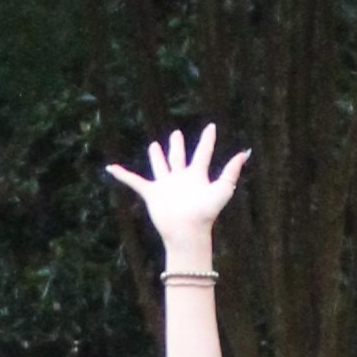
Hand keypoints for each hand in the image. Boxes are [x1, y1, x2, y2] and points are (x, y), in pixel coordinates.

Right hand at [104, 126, 249, 267]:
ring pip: (160, 166)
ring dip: (157, 157)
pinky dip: (123, 175)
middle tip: (175, 134)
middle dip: (177, 146)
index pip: (203, 153)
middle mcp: (181, 179)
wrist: (187, 230)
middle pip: (179, 158)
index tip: (211, 126)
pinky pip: (134, 181)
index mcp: (197, 176)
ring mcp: (166, 186)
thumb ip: (231, 171)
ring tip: (154, 146)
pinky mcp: (152, 193)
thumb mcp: (222, 189)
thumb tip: (245, 153)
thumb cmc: (206, 212)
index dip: (208, 140)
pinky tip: (112, 168)